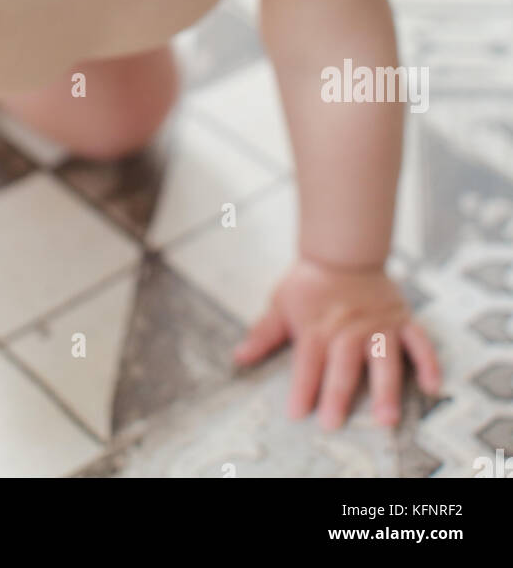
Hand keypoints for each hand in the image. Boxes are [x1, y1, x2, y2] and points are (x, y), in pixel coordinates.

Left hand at [231, 257, 441, 429]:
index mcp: (318, 324)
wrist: (343, 251)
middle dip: (338, 392)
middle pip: (343, 361)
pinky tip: (432, 386)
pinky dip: (428, 362)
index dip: (302, 387)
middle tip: (335, 422)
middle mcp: (349, 325)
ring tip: (386, 417)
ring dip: (385, 387)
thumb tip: (239, 357)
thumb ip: (264, 333)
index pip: (308, 360)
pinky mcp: (401, 320)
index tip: (297, 413)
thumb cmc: (309, 284)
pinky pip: (419, 341)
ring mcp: (378, 323)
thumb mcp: (281, 303)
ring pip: (383, 356)